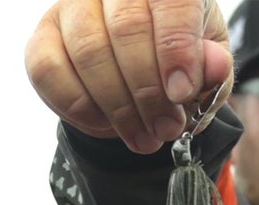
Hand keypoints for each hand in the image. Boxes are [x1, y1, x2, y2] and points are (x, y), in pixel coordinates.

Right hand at [25, 0, 233, 153]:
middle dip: (150, 92)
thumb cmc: (177, 56)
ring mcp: (73, 7)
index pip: (172, 4)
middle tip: (166, 129)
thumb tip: (215, 67)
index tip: (181, 94)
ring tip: (144, 137)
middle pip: (128, 30)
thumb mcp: (207, 61)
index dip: (177, 50)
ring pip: (88, 52)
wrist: (139, 65)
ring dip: (119, 108)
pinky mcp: (42, 36)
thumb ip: (213, 66)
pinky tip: (108, 125)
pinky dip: (81, 109)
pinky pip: (49, 72)